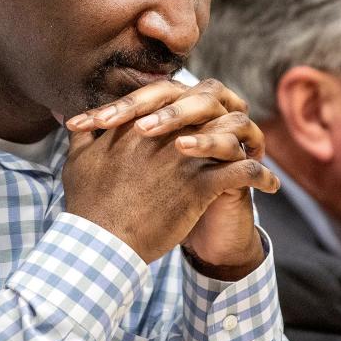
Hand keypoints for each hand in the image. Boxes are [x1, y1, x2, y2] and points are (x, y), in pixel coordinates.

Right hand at [66, 78, 277, 277]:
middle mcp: (165, 134)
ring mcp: (184, 159)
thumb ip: (82, 133)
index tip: (202, 112)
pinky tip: (270, 185)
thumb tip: (70, 115)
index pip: (172, 97)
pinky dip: (261, 176)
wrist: (101, 243)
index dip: (191, 101)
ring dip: (248, 138)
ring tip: (259, 149)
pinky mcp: (200, 187)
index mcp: (138, 124)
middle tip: (239, 120)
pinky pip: (242, 171)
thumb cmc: (87, 204)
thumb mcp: (78, 161)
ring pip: (230, 131)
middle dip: (225, 109)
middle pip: (207, 105)